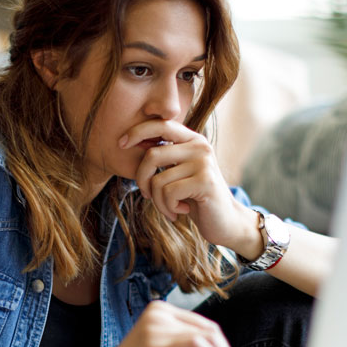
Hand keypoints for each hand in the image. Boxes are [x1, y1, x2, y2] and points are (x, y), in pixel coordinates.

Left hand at [119, 119, 254, 249]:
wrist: (225, 222)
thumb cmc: (195, 198)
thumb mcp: (178, 173)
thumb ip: (163, 158)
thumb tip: (131, 142)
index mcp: (192, 140)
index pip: (161, 125)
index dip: (138, 131)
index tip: (121, 144)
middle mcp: (199, 146)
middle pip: (151, 155)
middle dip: (142, 180)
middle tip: (147, 195)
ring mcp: (203, 163)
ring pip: (158, 181)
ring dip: (158, 202)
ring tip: (170, 209)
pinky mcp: (205, 181)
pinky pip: (168, 193)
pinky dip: (168, 208)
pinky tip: (181, 211)